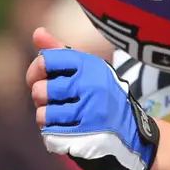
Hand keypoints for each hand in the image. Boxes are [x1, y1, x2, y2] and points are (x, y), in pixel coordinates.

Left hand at [27, 28, 158, 169]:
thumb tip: (37, 32)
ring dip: (47, 118)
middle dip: (41, 98)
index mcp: (90, 66)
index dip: (37, 69)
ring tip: (61, 116)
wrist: (133, 132)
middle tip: (55, 100)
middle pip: (41, 90)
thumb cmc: (104, 96)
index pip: (46, 60)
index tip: (42, 76)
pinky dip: (53, 133)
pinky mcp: (86, 136)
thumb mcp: (89, 69)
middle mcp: (90, 86)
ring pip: (43, 115)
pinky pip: (51, 133)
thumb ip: (61, 51)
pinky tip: (65, 129)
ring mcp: (88, 112)